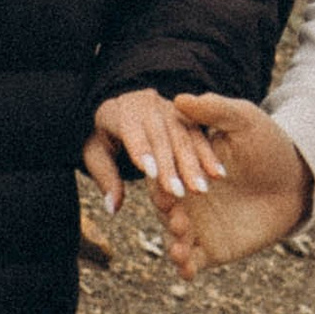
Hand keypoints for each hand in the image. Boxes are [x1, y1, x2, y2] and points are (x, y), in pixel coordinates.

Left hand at [84, 90, 231, 218]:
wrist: (125, 106)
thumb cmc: (107, 135)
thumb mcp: (97, 152)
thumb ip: (105, 177)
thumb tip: (112, 208)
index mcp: (122, 111)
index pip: (132, 130)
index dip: (142, 150)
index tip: (151, 175)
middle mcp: (148, 105)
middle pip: (161, 136)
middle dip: (171, 165)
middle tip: (179, 193)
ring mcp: (170, 108)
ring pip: (184, 135)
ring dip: (194, 163)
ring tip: (201, 189)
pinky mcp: (188, 115)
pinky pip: (200, 134)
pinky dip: (209, 155)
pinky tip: (218, 175)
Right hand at [153, 94, 313, 277]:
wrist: (298, 181)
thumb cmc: (270, 145)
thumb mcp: (244, 121)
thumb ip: (214, 111)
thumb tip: (180, 99)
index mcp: (185, 167)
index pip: (165, 173)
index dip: (162, 180)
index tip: (166, 186)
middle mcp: (186, 196)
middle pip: (166, 207)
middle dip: (167, 214)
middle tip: (176, 216)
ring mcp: (197, 224)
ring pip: (174, 237)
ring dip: (173, 243)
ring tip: (180, 246)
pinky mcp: (212, 248)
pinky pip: (192, 260)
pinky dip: (185, 265)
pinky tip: (187, 268)